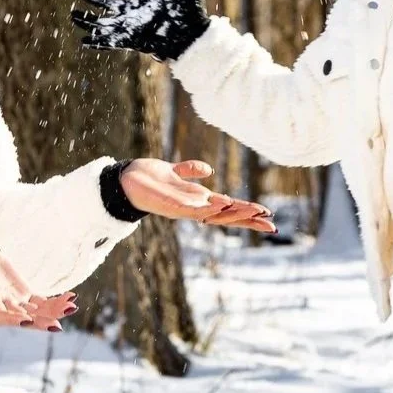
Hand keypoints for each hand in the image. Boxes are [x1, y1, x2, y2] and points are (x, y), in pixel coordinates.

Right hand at [0, 236, 77, 328]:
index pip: (1, 316)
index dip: (14, 320)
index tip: (28, 322)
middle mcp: (3, 304)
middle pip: (23, 318)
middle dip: (40, 322)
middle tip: (57, 326)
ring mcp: (15, 300)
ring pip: (37, 311)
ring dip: (54, 312)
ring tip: (71, 307)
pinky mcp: (25, 293)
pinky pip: (43, 301)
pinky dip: (57, 302)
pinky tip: (72, 298)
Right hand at [71, 0, 209, 61]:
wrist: (191, 36)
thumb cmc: (191, 12)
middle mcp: (138, 12)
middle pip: (113, 4)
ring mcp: (132, 27)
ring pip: (106, 23)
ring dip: (89, 20)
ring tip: (73, 16)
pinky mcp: (131, 40)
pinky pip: (110, 41)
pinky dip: (97, 41)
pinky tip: (83, 41)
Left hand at [119, 158, 276, 232]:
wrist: (123, 181)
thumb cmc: (148, 178)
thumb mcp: (173, 171)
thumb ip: (190, 170)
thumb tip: (208, 170)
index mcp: (196, 200)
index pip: (228, 208)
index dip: (247, 213)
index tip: (268, 217)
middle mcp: (192, 207)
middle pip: (226, 215)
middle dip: (247, 218)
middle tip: (269, 222)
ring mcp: (182, 208)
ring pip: (213, 214)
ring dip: (233, 213)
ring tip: (254, 212)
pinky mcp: (169, 205)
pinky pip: (191, 208)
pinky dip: (206, 208)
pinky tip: (221, 204)